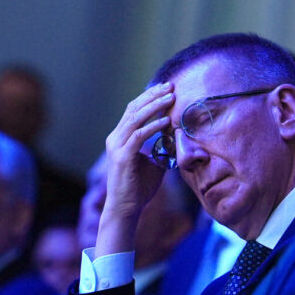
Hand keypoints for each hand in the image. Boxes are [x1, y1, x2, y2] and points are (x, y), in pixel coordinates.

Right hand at [96, 82, 174, 255]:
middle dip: (153, 96)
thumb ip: (162, 146)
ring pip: (135, 119)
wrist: (126, 208)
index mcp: (120, 137)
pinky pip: (138, 136)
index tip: (167, 88)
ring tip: (171, 98)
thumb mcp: (155, 161)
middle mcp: (115, 138)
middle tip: (171, 86)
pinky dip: (153, 127)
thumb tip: (178, 134)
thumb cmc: (140, 186)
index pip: (134, 110)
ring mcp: (116, 147)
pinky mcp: (122, 157)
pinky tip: (166, 121)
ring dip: (154, 107)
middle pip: (134, 109)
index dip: (149, 97)